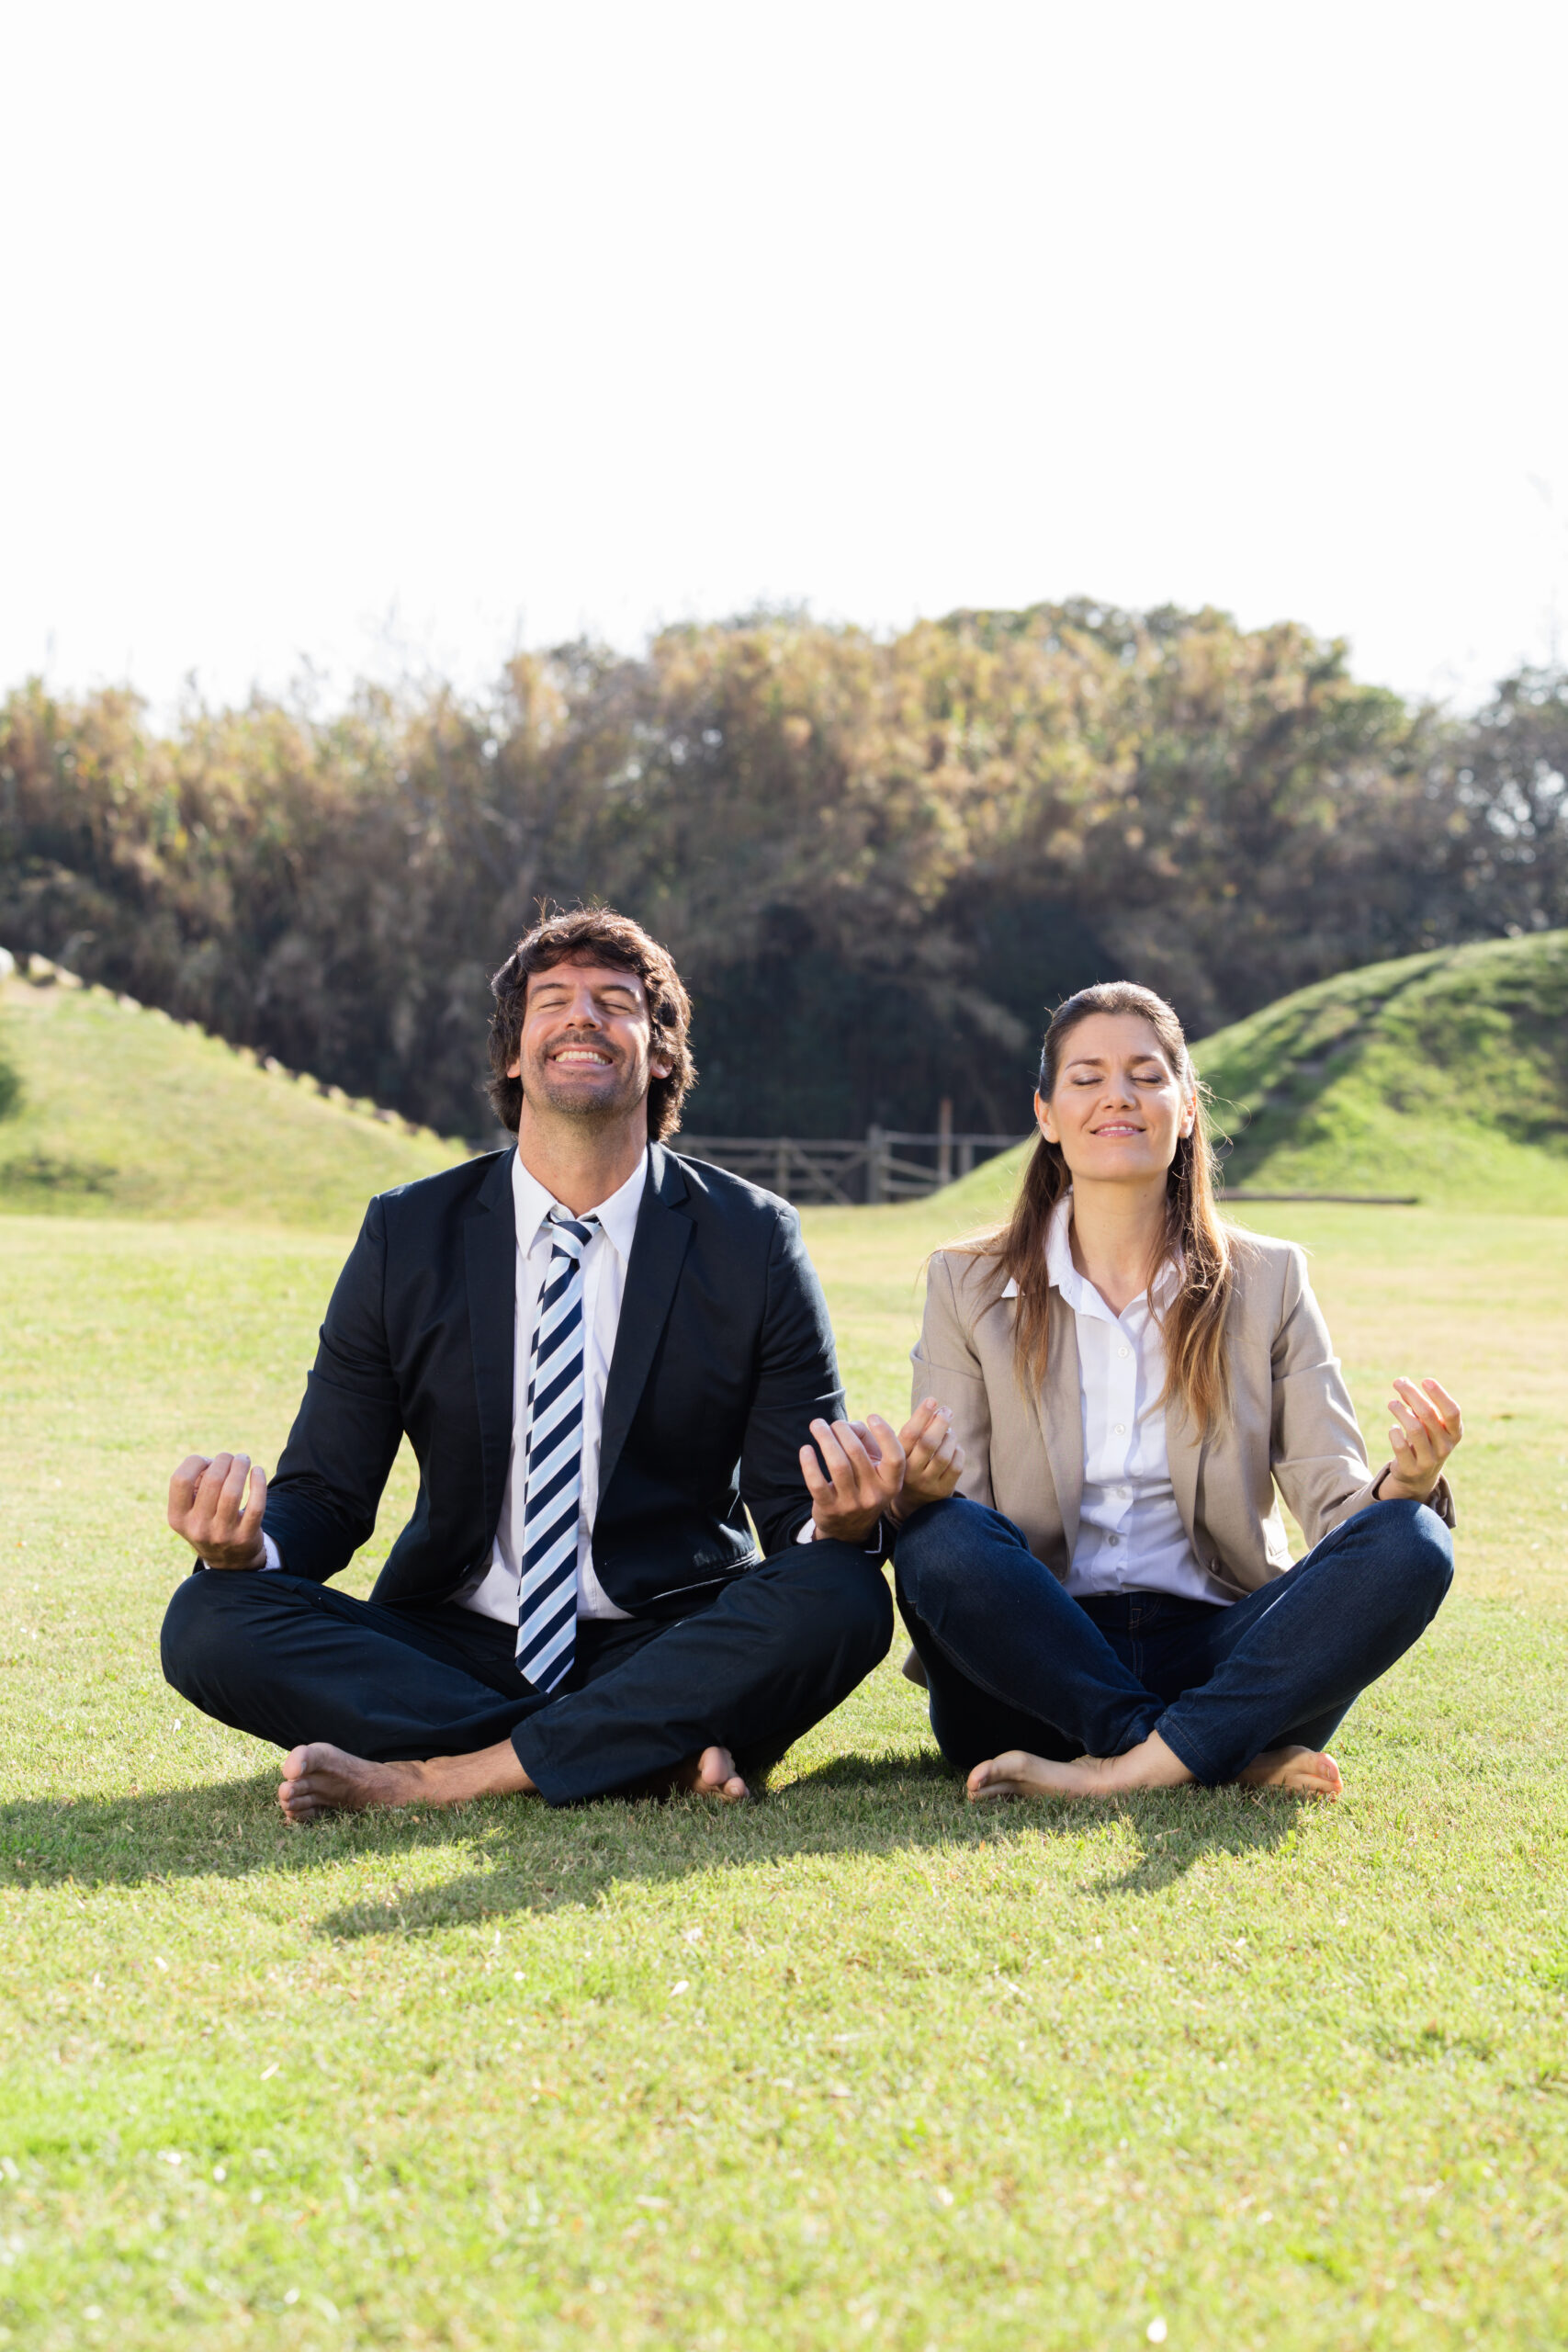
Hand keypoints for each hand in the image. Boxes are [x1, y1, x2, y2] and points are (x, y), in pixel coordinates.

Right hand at [168, 1452, 268, 1569]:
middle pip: (212, 1481)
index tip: (207, 1461)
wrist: (228, 1560)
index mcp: (177, 1517)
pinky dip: (258, 1483)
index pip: (180, 1480)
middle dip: (224, 1460)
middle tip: (231, 1458)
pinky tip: (258, 1472)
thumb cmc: (207, 1521)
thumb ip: (195, 1482)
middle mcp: (197, 1527)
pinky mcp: (245, 1537)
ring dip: (240, 1467)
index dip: (196, 1462)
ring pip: (232, 1491)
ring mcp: (222, 1534)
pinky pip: (256, 1505)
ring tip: (243, 1460)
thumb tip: (214, 1461)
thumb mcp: (190, 1509)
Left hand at [800, 1415, 905, 1544]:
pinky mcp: (829, 1509)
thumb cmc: (862, 1485)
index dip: (885, 1434)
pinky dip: (809, 1463)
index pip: (895, 1457)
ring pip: (838, 1464)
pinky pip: (817, 1483)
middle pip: (857, 1453)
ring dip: (825, 1438)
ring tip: (817, 1425)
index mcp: (890, 1483)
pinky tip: (806, 1449)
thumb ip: (865, 1440)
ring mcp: (852, 1504)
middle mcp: (874, 1495)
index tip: (871, 1416)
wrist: (849, 1528)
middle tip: (833, 1423)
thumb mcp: (874, 1468)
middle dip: (842, 1430)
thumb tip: (849, 1426)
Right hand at [887, 1397, 964, 1522]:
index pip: (909, 1435)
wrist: (912, 1505)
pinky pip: (956, 1466)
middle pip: (929, 1443)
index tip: (931, 1399)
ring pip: (944, 1454)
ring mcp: (928, 1483)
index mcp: (897, 1460)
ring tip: (949, 1429)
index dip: (921, 1415)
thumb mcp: (902, 1452)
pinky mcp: (943, 1491)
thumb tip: (934, 1407)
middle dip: (940, 1422)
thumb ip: (915, 1433)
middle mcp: (911, 1473)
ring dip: (950, 1436)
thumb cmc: (907, 1467)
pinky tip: (954, 1446)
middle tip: (946, 1410)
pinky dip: (958, 1451)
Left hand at [1380, 1378, 1461, 1503]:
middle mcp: (1445, 1447)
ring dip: (1400, 1411)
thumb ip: (1416, 1404)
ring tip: (1391, 1403)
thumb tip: (1401, 1382)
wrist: (1419, 1476)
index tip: (1425, 1381)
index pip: (1452, 1412)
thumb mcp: (1427, 1423)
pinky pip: (1401, 1447)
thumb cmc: (1426, 1440)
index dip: (1440, 1395)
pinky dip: (1394, 1434)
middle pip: (1429, 1415)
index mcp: (1455, 1433)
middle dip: (1412, 1394)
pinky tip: (1393, 1429)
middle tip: (1398, 1382)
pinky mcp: (1411, 1469)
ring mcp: (1429, 1460)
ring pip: (1414, 1429)